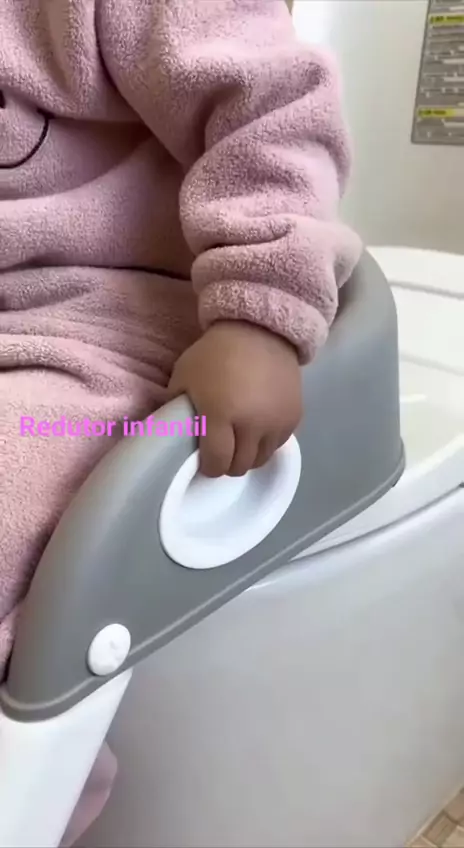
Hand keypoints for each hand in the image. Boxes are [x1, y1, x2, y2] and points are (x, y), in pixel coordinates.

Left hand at [167, 320, 302, 476]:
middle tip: (221, 450)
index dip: (208, 467)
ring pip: (260, 459)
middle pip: (239, 466)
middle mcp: (252, 424)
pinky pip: (277, 445)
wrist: (259, 330)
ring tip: (239, 442)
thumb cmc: (214, 354)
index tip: (204, 460)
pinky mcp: (294, 418)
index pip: (216, 462)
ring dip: (247, 455)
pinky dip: (265, 443)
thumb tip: (168, 435)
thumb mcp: (183, 377)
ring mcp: (276, 422)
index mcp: (220, 415)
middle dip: (226, 463)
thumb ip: (174, 409)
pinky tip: (256, 429)